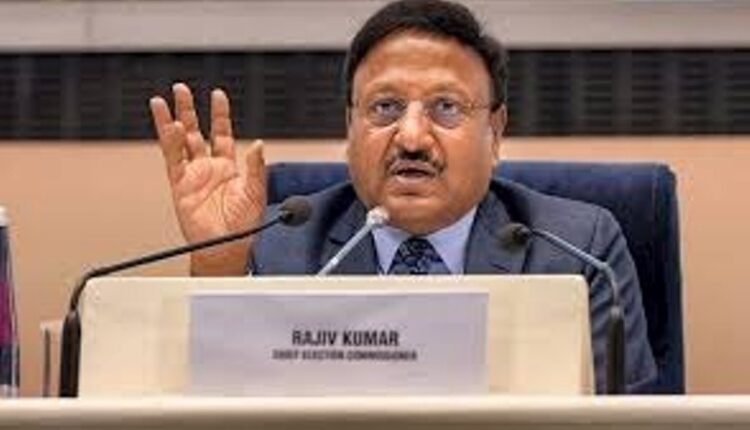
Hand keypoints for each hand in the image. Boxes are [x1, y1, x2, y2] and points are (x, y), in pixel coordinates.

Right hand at [150, 83, 265, 275]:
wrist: (226, 248)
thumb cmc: (243, 226)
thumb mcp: (255, 193)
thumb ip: (255, 168)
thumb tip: (258, 144)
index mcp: (228, 168)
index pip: (222, 133)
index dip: (219, 114)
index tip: (217, 95)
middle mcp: (208, 168)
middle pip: (195, 131)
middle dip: (188, 110)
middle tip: (180, 89)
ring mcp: (192, 176)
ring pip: (178, 142)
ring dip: (171, 121)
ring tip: (163, 100)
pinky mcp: (180, 186)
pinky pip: (173, 160)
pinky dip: (170, 143)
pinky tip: (168, 125)